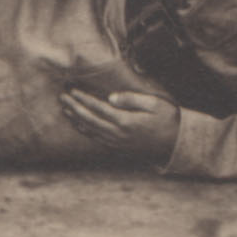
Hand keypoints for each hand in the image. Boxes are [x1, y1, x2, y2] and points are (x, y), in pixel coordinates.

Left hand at [58, 87, 180, 160]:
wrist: (174, 142)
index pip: (99, 108)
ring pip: (90, 130)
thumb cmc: (166, 119)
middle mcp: (117, 133)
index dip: (84, 99)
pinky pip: (96, 138)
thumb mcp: (154, 104)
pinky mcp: (117, 146)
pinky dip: (84, 130)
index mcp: (125, 121)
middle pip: (89, 119)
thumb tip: (111, 97)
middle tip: (62, 97)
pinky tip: (79, 123)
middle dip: (74, 107)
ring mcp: (116, 141)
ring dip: (76, 119)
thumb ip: (131, 99)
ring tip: (65, 108)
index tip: (73, 90)